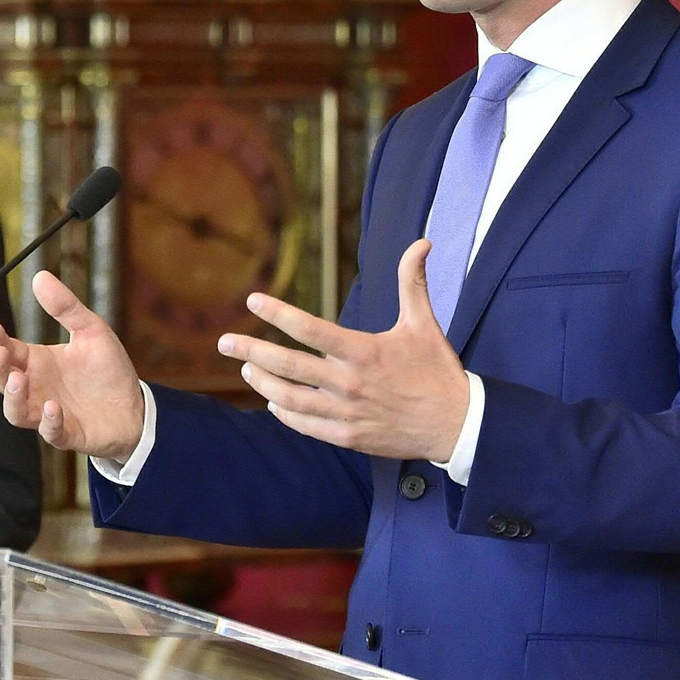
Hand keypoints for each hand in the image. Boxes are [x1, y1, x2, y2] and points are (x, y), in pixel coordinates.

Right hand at [0, 270, 145, 462]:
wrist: (135, 406)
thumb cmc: (107, 370)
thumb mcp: (91, 330)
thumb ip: (65, 307)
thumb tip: (40, 276)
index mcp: (38, 362)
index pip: (8, 350)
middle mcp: (37, 388)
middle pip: (4, 381)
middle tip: (0, 354)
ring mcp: (48, 413)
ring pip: (16, 411)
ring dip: (13, 398)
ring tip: (20, 380)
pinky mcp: (67, 433)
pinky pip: (50, 432)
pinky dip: (49, 422)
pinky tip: (53, 407)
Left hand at [218, 238, 469, 460]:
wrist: (456, 424)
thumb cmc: (437, 370)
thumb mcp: (424, 323)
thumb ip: (413, 282)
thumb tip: (422, 242)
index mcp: (363, 351)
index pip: (309, 329)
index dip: (277, 313)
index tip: (253, 301)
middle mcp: (349, 383)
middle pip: (287, 365)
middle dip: (251, 351)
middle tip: (223, 342)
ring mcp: (345, 414)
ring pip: (289, 398)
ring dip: (263, 382)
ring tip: (246, 368)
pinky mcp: (348, 437)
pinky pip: (305, 425)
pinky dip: (284, 414)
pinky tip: (274, 403)